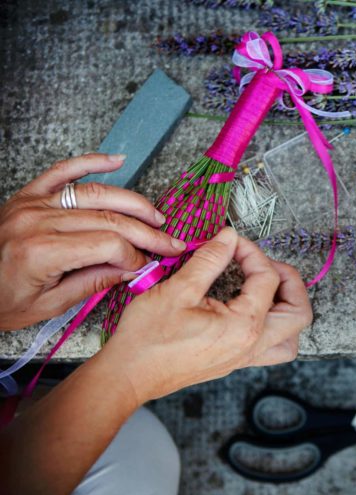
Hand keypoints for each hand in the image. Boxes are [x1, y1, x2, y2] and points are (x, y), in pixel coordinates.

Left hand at [0, 154, 186, 330]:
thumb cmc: (0, 301)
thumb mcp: (48, 305)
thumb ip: (94, 283)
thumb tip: (133, 270)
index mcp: (42, 252)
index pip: (108, 244)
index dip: (135, 255)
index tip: (147, 267)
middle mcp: (38, 221)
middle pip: (109, 219)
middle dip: (146, 232)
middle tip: (171, 243)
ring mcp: (33, 203)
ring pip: (96, 194)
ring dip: (133, 203)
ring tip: (156, 217)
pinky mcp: (29, 194)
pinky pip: (64, 171)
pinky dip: (92, 162)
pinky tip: (118, 160)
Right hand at [101, 227, 311, 402]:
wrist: (128, 375)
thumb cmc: (148, 338)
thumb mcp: (178, 290)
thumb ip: (209, 260)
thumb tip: (229, 237)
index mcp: (244, 326)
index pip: (268, 279)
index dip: (253, 253)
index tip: (233, 243)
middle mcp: (252, 346)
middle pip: (299, 313)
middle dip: (291, 283)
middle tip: (266, 265)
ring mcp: (245, 358)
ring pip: (291, 338)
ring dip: (288, 310)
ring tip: (268, 289)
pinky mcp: (235, 362)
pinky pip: (272, 347)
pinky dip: (274, 326)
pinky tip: (252, 308)